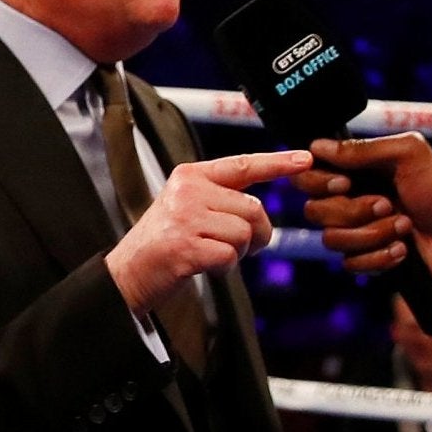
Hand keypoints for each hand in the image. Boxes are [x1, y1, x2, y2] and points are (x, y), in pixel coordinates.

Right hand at [104, 150, 310, 316]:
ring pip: (245, 234)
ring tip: (208, 253)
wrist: (127, 272)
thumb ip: (219, 199)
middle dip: (253, 234)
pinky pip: (230, 256)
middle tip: (230, 246)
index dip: (276, 164)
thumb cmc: (163, 242)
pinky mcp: (187, 246)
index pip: (242, 166)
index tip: (304, 159)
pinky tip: (203, 266)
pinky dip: (223, 268)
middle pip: (254, 209)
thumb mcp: (186, 207)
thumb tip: (258, 211)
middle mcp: (188, 191)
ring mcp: (186, 218)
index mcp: (190, 176)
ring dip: (236, 252)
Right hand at [300, 134, 431, 283]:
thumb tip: (317, 146)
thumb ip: (363, 149)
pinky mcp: (368, 259)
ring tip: (404, 226)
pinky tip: (404, 249)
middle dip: (353, 210)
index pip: (306, 176)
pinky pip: (351, 264)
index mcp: (354, 173)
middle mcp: (350, 201)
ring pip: (332, 239)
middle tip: (388, 204)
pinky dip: (381, 257)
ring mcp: (358, 232)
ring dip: (372, 234)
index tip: (345, 182)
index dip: (317, 182)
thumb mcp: (409, 154)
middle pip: (314, 211)